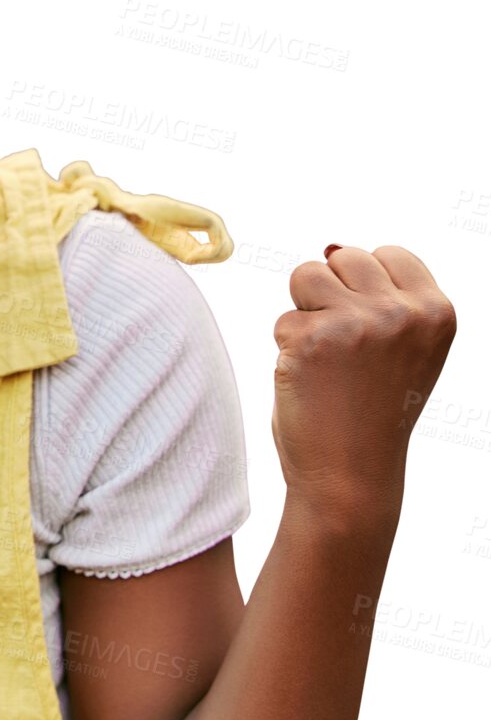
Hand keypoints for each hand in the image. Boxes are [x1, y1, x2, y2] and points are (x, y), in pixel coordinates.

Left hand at [273, 244, 455, 521]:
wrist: (351, 473)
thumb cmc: (371, 407)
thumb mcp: (403, 346)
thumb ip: (384, 295)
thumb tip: (332, 246)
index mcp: (436, 311)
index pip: (388, 253)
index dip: (364, 287)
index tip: (369, 332)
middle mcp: (403, 312)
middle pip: (343, 258)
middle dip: (330, 295)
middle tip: (343, 349)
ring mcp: (359, 323)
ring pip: (306, 274)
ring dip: (304, 313)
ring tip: (326, 358)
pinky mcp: (312, 337)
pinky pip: (283, 319)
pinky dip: (287, 347)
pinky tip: (310, 380)